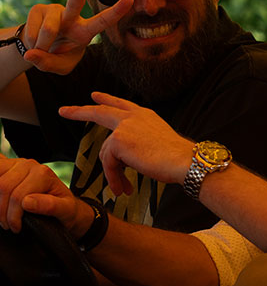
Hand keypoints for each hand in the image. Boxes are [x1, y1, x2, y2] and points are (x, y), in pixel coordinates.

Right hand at [0, 153, 90, 234]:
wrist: (65, 203)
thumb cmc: (65, 207)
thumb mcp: (66, 210)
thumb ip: (50, 205)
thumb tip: (27, 202)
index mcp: (43, 174)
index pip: (17, 196)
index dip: (13, 216)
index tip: (16, 228)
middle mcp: (30, 166)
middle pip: (4, 186)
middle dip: (2, 210)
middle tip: (8, 225)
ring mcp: (18, 164)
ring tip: (4, 215)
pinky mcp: (10, 167)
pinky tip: (0, 196)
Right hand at [21, 0, 132, 73]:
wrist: (38, 48)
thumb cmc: (55, 57)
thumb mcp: (58, 67)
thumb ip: (48, 64)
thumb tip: (31, 54)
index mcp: (85, 31)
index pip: (103, 21)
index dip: (117, 11)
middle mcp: (72, 17)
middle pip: (75, 3)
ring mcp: (54, 11)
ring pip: (50, 29)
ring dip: (43, 45)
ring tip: (42, 49)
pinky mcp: (38, 9)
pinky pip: (34, 30)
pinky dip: (32, 42)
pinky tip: (34, 41)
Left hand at [60, 92, 193, 195]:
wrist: (183, 160)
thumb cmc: (176, 157)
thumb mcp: (156, 141)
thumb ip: (138, 140)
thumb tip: (123, 155)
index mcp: (144, 115)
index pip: (121, 103)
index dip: (106, 99)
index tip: (94, 96)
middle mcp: (133, 116)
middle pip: (100, 111)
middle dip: (79, 111)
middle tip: (63, 111)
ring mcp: (124, 126)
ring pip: (106, 152)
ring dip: (112, 174)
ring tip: (122, 189)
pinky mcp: (118, 141)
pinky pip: (108, 163)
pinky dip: (114, 178)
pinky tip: (123, 188)